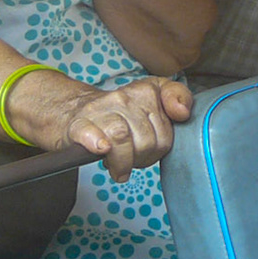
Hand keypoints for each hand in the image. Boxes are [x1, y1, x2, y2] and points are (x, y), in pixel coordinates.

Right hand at [60, 77, 193, 181]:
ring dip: (122, 162)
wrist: (75, 113)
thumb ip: (179, 98)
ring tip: (119, 168)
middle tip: (133, 159)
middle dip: (141, 159)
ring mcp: (99, 110)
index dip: (160, 147)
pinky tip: (102, 149)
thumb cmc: (122, 114)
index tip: (153, 145)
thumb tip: (182, 112)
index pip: (166, 131)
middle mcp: (123, 97)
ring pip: (122, 137)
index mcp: (146, 91)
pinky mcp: (79, 125)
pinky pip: (89, 133)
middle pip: (146, 140)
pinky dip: (97, 142)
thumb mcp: (156, 101)